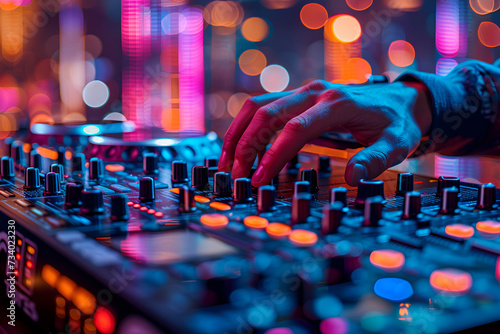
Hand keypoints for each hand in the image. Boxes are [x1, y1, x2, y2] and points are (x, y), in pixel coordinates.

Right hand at [218, 80, 431, 186]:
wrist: (400, 99)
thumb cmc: (397, 122)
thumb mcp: (396, 142)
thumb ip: (375, 159)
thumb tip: (354, 179)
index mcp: (336, 104)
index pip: (295, 129)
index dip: (273, 155)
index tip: (258, 179)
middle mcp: (314, 92)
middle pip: (266, 113)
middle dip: (245, 146)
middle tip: (236, 176)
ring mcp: (304, 92)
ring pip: (257, 106)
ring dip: (238, 134)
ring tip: (227, 163)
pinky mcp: (298, 98)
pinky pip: (263, 108)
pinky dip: (246, 127)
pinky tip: (239, 148)